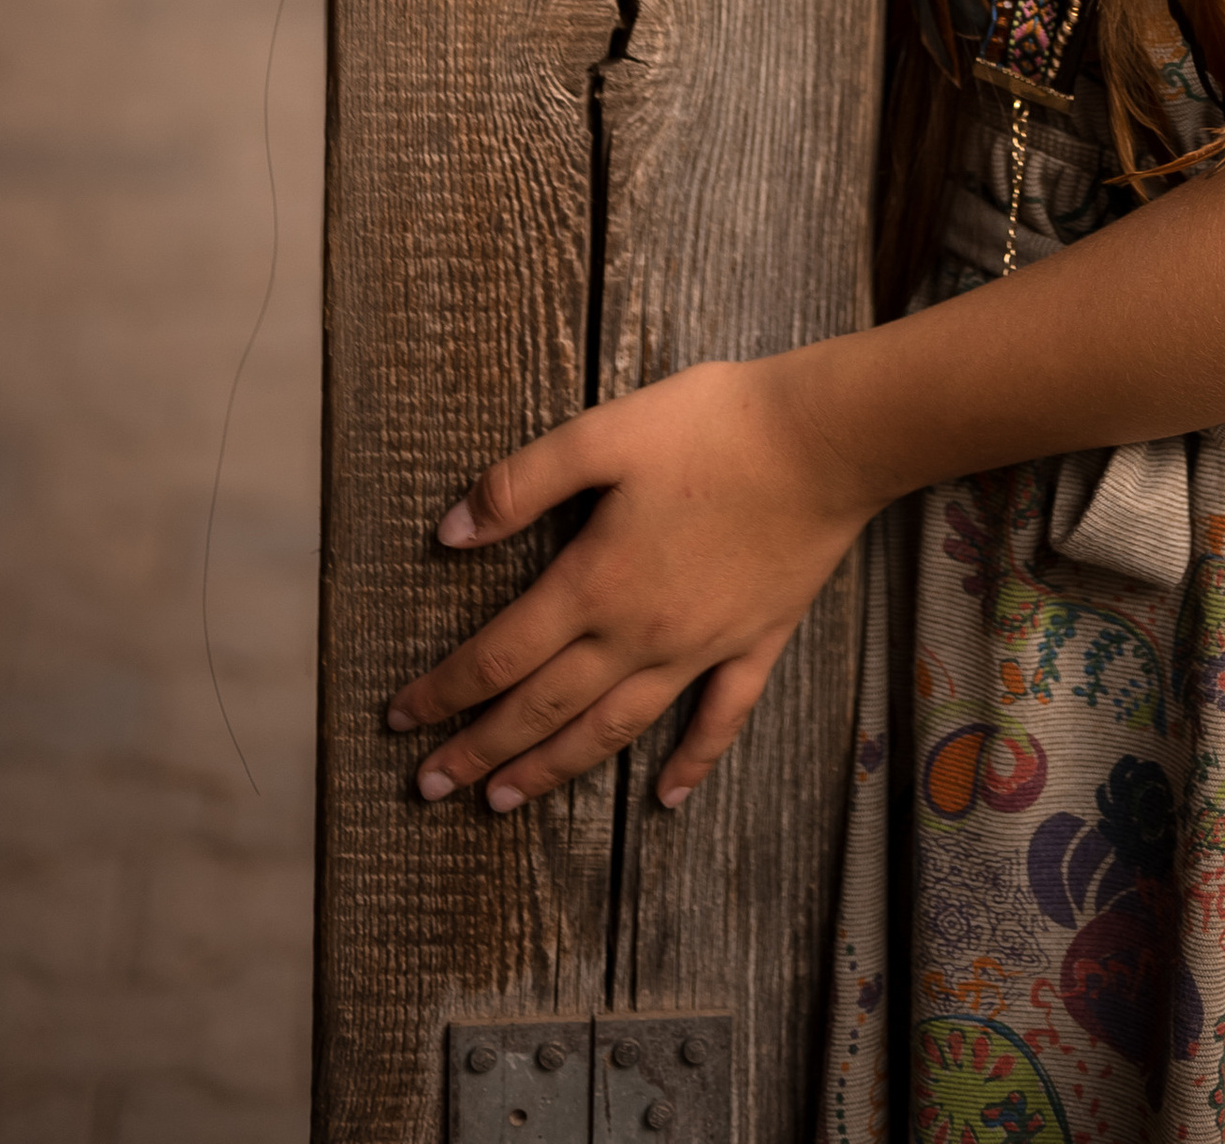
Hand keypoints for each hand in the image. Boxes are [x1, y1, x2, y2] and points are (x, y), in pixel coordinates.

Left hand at [386, 355, 873, 812]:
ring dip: (554, 769)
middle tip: (430, 786)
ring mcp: (701, 647)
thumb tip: (451, 534)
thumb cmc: (714, 423)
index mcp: (595, 582)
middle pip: (543, 707)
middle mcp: (639, 633)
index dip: (445, 691)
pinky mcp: (756, 641)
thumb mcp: (604, 433)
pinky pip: (719, 720)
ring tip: (505, 800)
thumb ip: (522, 483)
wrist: (826, 438)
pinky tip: (667, 801)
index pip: (500, 654)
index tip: (399, 721)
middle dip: (480, 749)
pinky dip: (691, 764)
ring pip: (612, 728)